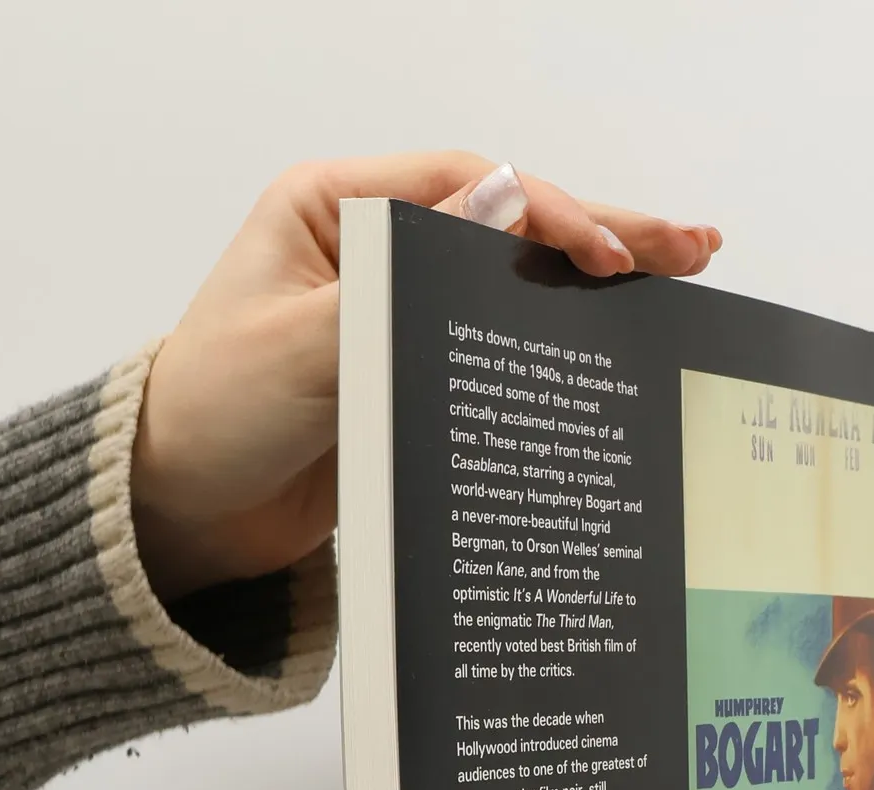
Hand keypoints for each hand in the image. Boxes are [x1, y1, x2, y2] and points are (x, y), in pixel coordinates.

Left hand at [130, 152, 721, 601]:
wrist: (180, 517)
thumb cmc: (213, 420)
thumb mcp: (304, 344)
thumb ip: (401, 278)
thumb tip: (501, 201)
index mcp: (332, 209)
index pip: (465, 189)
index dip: (546, 217)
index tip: (610, 257)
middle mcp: (369, 249)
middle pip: (503, 225)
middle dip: (601, 235)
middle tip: (693, 248)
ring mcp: (394, 313)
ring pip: (509, 284)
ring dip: (592, 286)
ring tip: (679, 280)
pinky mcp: (407, 373)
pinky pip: (494, 348)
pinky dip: (554, 343)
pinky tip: (613, 343)